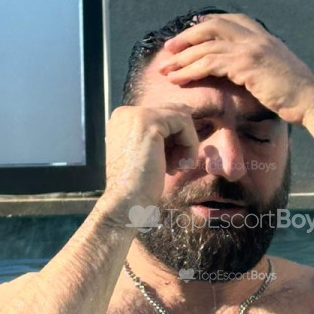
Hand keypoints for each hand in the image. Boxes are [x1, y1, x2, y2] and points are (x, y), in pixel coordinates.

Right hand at [98, 104, 197, 225]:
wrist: (125, 203)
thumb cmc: (139, 185)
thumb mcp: (150, 152)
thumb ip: (163, 132)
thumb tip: (186, 110)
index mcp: (123, 119)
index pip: (163, 115)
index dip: (174, 139)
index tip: (169, 163)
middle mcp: (126, 112)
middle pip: (173, 113)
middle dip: (181, 140)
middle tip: (177, 166)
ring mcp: (136, 114)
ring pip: (181, 117)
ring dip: (187, 144)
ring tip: (179, 167)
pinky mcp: (149, 121)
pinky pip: (184, 123)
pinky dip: (190, 144)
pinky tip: (181, 165)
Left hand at [158, 12, 313, 124]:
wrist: (312, 102)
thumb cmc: (297, 95)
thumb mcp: (278, 71)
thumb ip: (261, 65)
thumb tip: (246, 72)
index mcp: (265, 37)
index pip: (229, 20)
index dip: (205, 25)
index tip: (189, 35)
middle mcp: (257, 37)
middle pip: (212, 26)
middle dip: (187, 37)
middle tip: (169, 49)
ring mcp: (252, 48)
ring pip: (207, 45)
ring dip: (183, 58)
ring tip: (166, 70)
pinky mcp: (246, 64)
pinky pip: (210, 63)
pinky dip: (191, 70)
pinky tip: (180, 79)